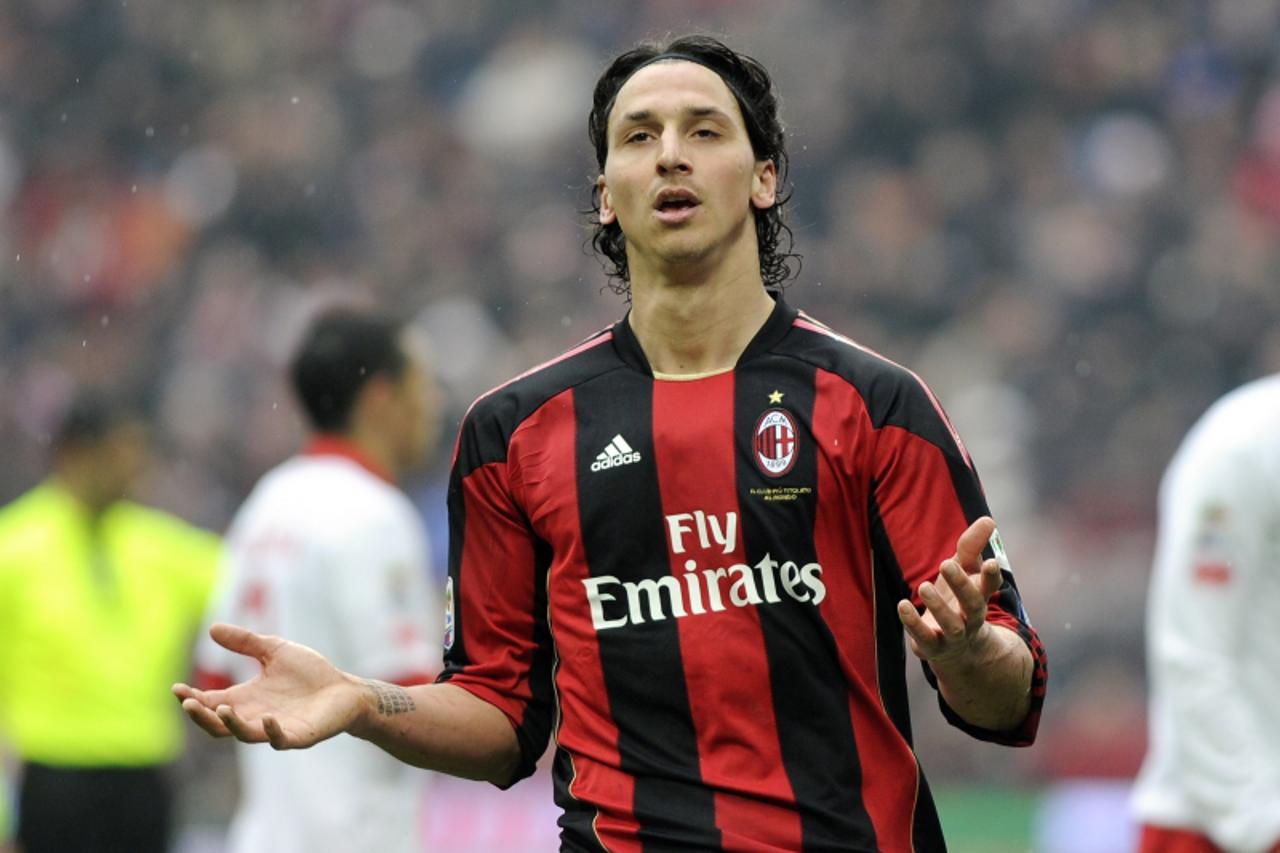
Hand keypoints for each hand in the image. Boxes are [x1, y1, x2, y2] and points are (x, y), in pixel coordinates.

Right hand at [173, 623, 364, 749]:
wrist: (344, 689)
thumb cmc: (310, 673)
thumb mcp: (274, 650)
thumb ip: (245, 642)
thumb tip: (212, 628)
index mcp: (246, 699)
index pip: (210, 703)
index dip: (192, 699)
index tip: (176, 688)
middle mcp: (255, 716)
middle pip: (218, 725)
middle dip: (201, 716)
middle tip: (188, 703)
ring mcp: (275, 728)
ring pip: (244, 734)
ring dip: (230, 723)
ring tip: (220, 708)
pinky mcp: (298, 735)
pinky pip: (280, 739)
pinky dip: (272, 732)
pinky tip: (268, 718)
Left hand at [896, 516, 1003, 664]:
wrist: (957, 648)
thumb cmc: (958, 598)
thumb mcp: (964, 570)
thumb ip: (972, 547)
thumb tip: (988, 520)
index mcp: (980, 597)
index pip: (990, 586)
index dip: (992, 576)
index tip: (991, 561)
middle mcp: (971, 618)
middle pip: (973, 605)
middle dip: (961, 585)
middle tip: (945, 564)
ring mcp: (953, 635)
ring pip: (951, 625)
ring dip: (938, 606)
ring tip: (924, 586)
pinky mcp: (933, 646)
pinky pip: (925, 638)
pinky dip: (913, 623)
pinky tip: (903, 605)